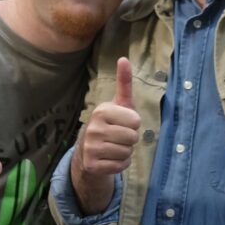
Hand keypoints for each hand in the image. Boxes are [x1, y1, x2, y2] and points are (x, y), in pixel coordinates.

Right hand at [71, 57, 140, 212]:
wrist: (89, 152)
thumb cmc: (111, 124)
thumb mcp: (119, 104)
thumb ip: (124, 83)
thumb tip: (124, 58)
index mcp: (101, 111)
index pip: (135, 121)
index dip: (133, 124)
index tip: (123, 123)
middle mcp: (93, 129)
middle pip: (133, 137)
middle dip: (130, 139)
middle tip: (119, 137)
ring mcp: (91, 148)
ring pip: (127, 152)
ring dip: (125, 152)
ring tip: (114, 147)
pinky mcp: (92, 165)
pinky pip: (121, 166)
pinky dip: (120, 164)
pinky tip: (111, 158)